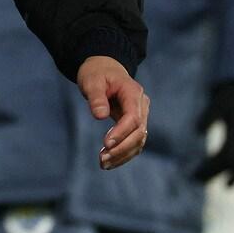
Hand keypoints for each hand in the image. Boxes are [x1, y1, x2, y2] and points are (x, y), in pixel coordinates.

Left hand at [77, 55, 149, 169]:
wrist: (104, 69)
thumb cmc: (97, 73)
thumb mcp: (91, 80)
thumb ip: (96, 97)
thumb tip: (100, 116)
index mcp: (133, 92)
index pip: (134, 117)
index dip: (122, 132)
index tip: (106, 143)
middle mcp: (141, 105)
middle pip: (139, 132)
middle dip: (122, 148)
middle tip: (102, 159)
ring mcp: (141, 115)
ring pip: (139, 141)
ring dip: (122, 155)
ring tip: (103, 163)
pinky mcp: (136, 125)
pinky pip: (134, 143)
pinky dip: (123, 154)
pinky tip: (109, 162)